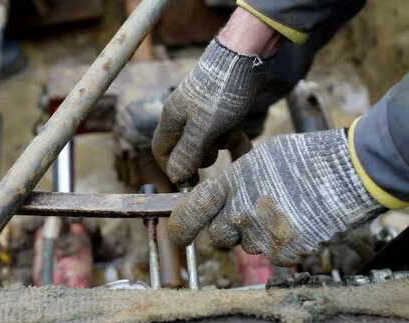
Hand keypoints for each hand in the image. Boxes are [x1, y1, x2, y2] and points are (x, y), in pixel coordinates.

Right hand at [152, 8, 280, 183]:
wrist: (247, 56)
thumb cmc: (222, 92)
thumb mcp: (204, 128)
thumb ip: (189, 154)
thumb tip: (176, 178)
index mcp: (173, 119)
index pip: (162, 151)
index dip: (173, 168)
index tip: (191, 180)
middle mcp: (186, 116)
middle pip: (187, 149)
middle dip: (202, 158)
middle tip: (216, 154)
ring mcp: (206, 113)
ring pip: (209, 142)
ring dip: (222, 146)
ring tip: (233, 137)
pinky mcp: (225, 110)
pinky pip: (226, 133)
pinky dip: (236, 141)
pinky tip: (246, 147)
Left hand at [167, 129, 385, 265]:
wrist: (350, 172)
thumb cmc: (307, 158)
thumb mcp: (261, 158)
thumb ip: (235, 181)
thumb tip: (221, 196)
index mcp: (230, 185)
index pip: (187, 216)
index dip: (179, 229)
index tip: (179, 235)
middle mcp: (240, 213)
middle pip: (218, 237)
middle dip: (229, 230)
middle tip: (251, 215)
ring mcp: (263, 237)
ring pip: (248, 247)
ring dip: (259, 237)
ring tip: (285, 213)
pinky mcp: (286, 254)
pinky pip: (275, 256)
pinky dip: (284, 245)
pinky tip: (300, 224)